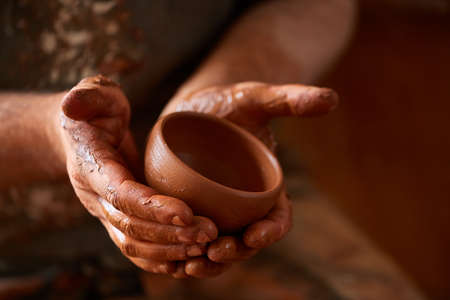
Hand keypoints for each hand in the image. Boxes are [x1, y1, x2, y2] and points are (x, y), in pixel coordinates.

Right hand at [56, 75, 218, 276]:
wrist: (82, 136)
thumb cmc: (95, 112)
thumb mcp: (95, 94)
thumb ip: (89, 96)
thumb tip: (73, 104)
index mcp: (91, 167)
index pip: (121, 194)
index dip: (152, 207)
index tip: (187, 212)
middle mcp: (95, 197)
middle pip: (131, 227)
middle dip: (169, 233)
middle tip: (208, 232)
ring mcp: (105, 212)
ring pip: (134, 244)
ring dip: (169, 249)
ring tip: (206, 245)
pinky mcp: (118, 219)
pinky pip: (136, 248)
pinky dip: (159, 259)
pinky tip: (187, 261)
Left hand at [163, 81, 337, 275]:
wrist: (197, 108)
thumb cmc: (230, 103)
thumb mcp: (257, 99)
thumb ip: (289, 99)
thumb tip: (330, 98)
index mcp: (267, 188)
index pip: (277, 218)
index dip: (271, 231)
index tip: (255, 235)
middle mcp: (244, 206)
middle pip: (247, 241)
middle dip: (235, 252)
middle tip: (216, 252)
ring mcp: (218, 211)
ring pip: (219, 247)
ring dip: (209, 261)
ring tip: (191, 265)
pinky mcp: (193, 210)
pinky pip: (193, 239)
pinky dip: (185, 253)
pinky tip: (171, 261)